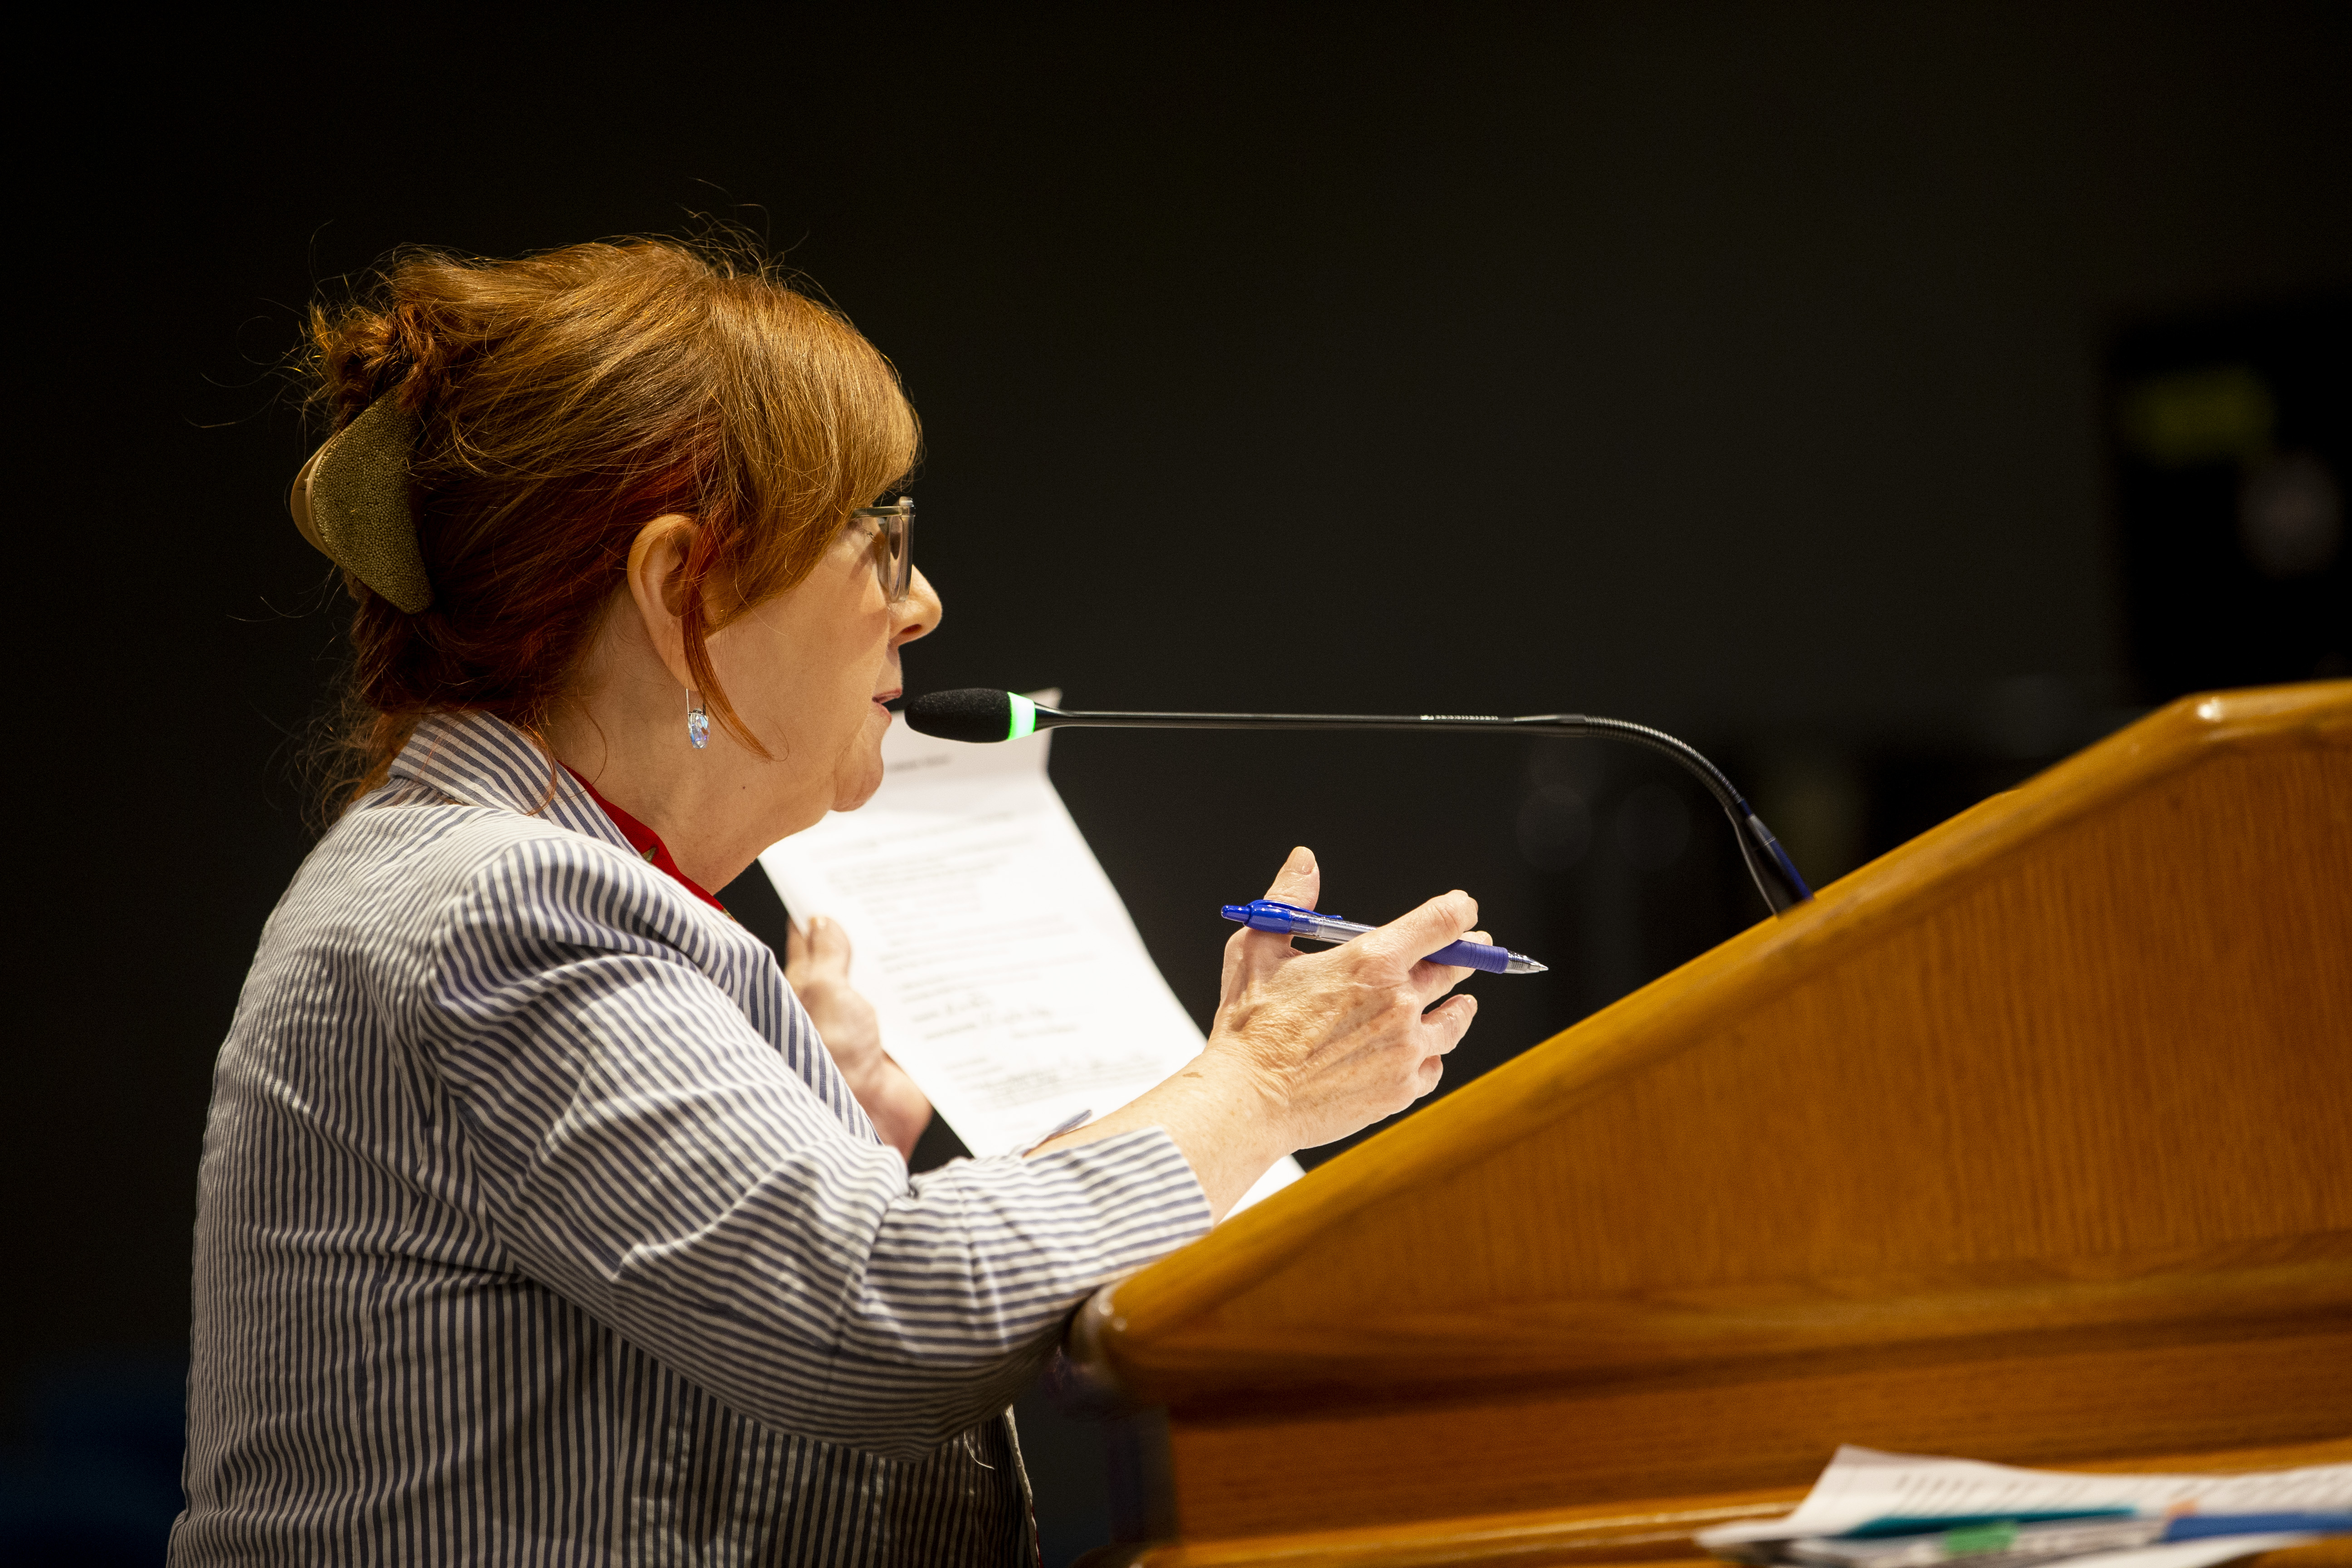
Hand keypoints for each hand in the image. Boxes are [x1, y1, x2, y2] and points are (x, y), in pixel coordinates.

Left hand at [784, 915, 932, 1159]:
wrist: (867, 1118)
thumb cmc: (832, 1059)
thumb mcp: (823, 993)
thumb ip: (826, 956)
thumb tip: (821, 920)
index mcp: (809, 991)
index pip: (813, 941)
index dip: (826, 912)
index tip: (844, 882)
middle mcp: (839, 1007)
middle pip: (856, 959)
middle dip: (874, 934)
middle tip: (900, 896)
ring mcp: (871, 1026)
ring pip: (888, 983)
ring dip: (907, 963)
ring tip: (934, 923)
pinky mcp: (902, 1044)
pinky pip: (916, 1013)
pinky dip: (930, 995)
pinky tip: (950, 971)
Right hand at [1028, 846, 1481, 1219]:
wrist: (1247, 1101)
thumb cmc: (1249, 1025)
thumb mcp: (1259, 947)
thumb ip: (1290, 900)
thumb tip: (1304, 861)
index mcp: (1372, 961)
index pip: (1441, 922)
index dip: (1458, 910)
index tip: (1462, 909)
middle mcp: (1399, 1004)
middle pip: (1456, 968)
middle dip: (1466, 954)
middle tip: (1473, 949)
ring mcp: (1406, 1050)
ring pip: (1455, 1021)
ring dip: (1458, 1007)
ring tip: (1460, 1004)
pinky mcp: (1402, 1089)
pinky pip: (1433, 1066)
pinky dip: (1428, 1056)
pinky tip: (1416, 1051)